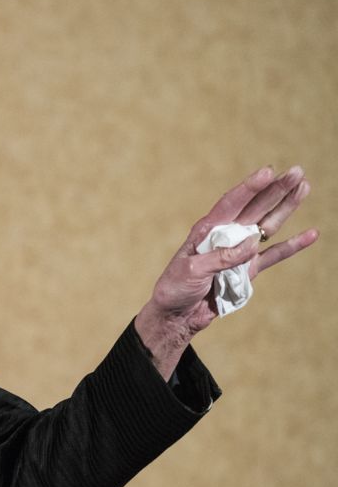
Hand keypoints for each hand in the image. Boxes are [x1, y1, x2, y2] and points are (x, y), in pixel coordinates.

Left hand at [135, 166, 318, 377]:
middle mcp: (226, 235)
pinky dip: (292, 246)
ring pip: (268, 225)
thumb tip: (252, 243)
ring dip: (286, 207)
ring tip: (304, 187)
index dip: (249, 187)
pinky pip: (274, 256)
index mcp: (207, 230)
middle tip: (297, 171)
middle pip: (255, 208)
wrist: (177, 315)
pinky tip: (310, 234)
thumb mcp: (191, 270)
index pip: (231, 203)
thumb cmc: (175, 288)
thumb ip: (221, 257)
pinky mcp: (249, 269)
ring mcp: (240, 251)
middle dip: (276, 190)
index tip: (268, 172)